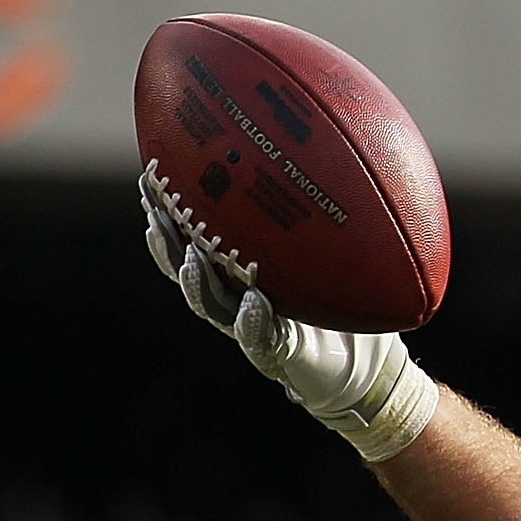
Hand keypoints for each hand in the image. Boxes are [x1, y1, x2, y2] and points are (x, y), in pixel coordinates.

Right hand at [140, 165, 440, 463]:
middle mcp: (238, 296)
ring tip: (190, 258)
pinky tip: (255, 300)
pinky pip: (261, 337)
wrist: (369, 370)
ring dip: (197, 281)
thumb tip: (339, 150)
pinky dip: (255, 320)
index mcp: (243, 270)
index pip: (196, 236)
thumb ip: (329, 215)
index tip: (151, 176)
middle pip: (186, 266)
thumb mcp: (341, 253)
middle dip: (167, 240)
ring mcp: (253, 328)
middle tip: (155, 210)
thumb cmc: (350, 306)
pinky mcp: (277, 355)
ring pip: (211, 304)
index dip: (169, 211)